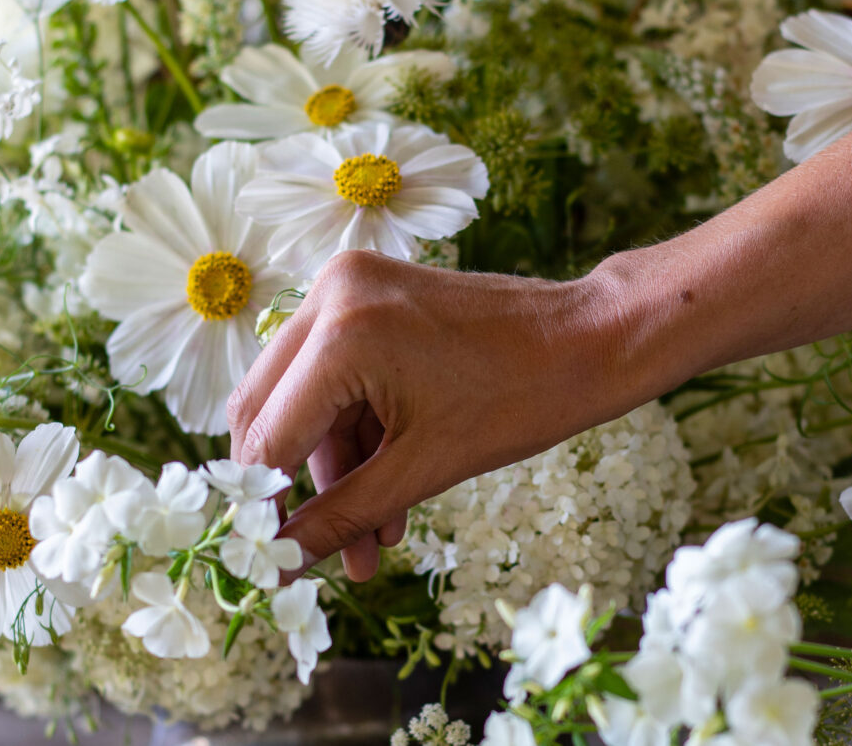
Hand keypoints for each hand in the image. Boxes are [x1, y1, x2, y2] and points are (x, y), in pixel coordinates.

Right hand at [227, 249, 635, 580]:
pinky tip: (387, 497)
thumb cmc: (522, 398)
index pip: (267, 437)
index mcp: (341, 333)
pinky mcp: (370, 294)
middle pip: (269, 410)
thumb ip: (339, 517)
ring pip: (305, 397)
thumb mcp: (422, 468)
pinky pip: (336, 374)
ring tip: (373, 540)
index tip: (262, 556)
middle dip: (295, 488)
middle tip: (314, 548)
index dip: (261, 506)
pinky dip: (356, 433)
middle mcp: (332, 294)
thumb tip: (278, 564)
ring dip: (335, 470)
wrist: (591, 340)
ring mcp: (350, 286)